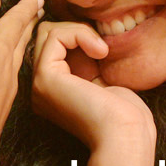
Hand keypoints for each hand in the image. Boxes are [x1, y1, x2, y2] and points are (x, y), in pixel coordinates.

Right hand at [0, 0, 44, 152]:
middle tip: (39, 13)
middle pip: (20, 40)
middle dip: (28, 24)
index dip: (24, 8)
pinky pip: (7, 79)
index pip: (16, 22)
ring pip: (15, 60)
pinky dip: (8, 68)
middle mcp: (6, 68)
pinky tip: (3, 76)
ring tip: (24, 39)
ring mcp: (3, 90)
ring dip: (20, 46)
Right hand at [30, 21, 154, 153]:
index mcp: (55, 90)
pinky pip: (55, 35)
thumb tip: (86, 30)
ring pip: (48, 31)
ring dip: (80, 30)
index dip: (79, 37)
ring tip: (102, 51)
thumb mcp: (104, 79)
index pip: (55, 45)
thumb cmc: (124, 115)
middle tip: (102, 49)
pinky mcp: (45, 77)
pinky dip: (80, 33)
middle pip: (46, 35)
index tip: (105, 52)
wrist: (126, 136)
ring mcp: (39, 83)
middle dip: (76, 30)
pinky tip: (101, 52)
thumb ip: (89, 59)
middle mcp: (41, 88)